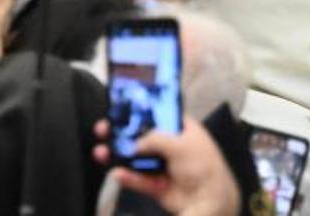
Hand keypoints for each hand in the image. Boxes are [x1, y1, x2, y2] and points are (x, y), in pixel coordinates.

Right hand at [92, 118, 240, 215]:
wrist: (209, 202)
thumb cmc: (202, 166)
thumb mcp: (178, 143)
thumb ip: (152, 138)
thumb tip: (133, 144)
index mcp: (182, 129)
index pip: (159, 114)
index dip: (141, 110)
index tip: (121, 107)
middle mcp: (172, 145)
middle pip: (142, 135)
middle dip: (122, 133)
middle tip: (104, 128)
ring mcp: (163, 166)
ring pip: (136, 158)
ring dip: (118, 154)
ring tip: (100, 152)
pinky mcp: (157, 185)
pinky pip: (138, 178)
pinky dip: (127, 176)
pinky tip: (116, 173)